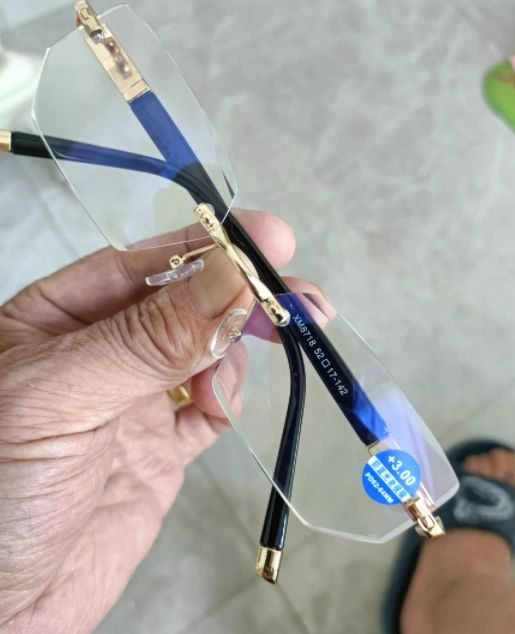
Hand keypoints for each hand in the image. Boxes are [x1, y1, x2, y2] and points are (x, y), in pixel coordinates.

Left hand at [0, 210, 294, 632]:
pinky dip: (225, 396)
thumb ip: (150, 338)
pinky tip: (220, 400)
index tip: (265, 238)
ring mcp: (131, 401)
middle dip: (238, 295)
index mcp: (56, 319)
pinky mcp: (158, 450)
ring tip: (261, 351)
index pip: (140, 266)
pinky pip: (207, 410)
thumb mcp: (65, 397)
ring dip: (237, 344)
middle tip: (298, 298)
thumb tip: (232, 277)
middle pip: (183, 305)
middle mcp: (98, 353)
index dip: (203, 247)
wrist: (2, 612)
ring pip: (202, 351)